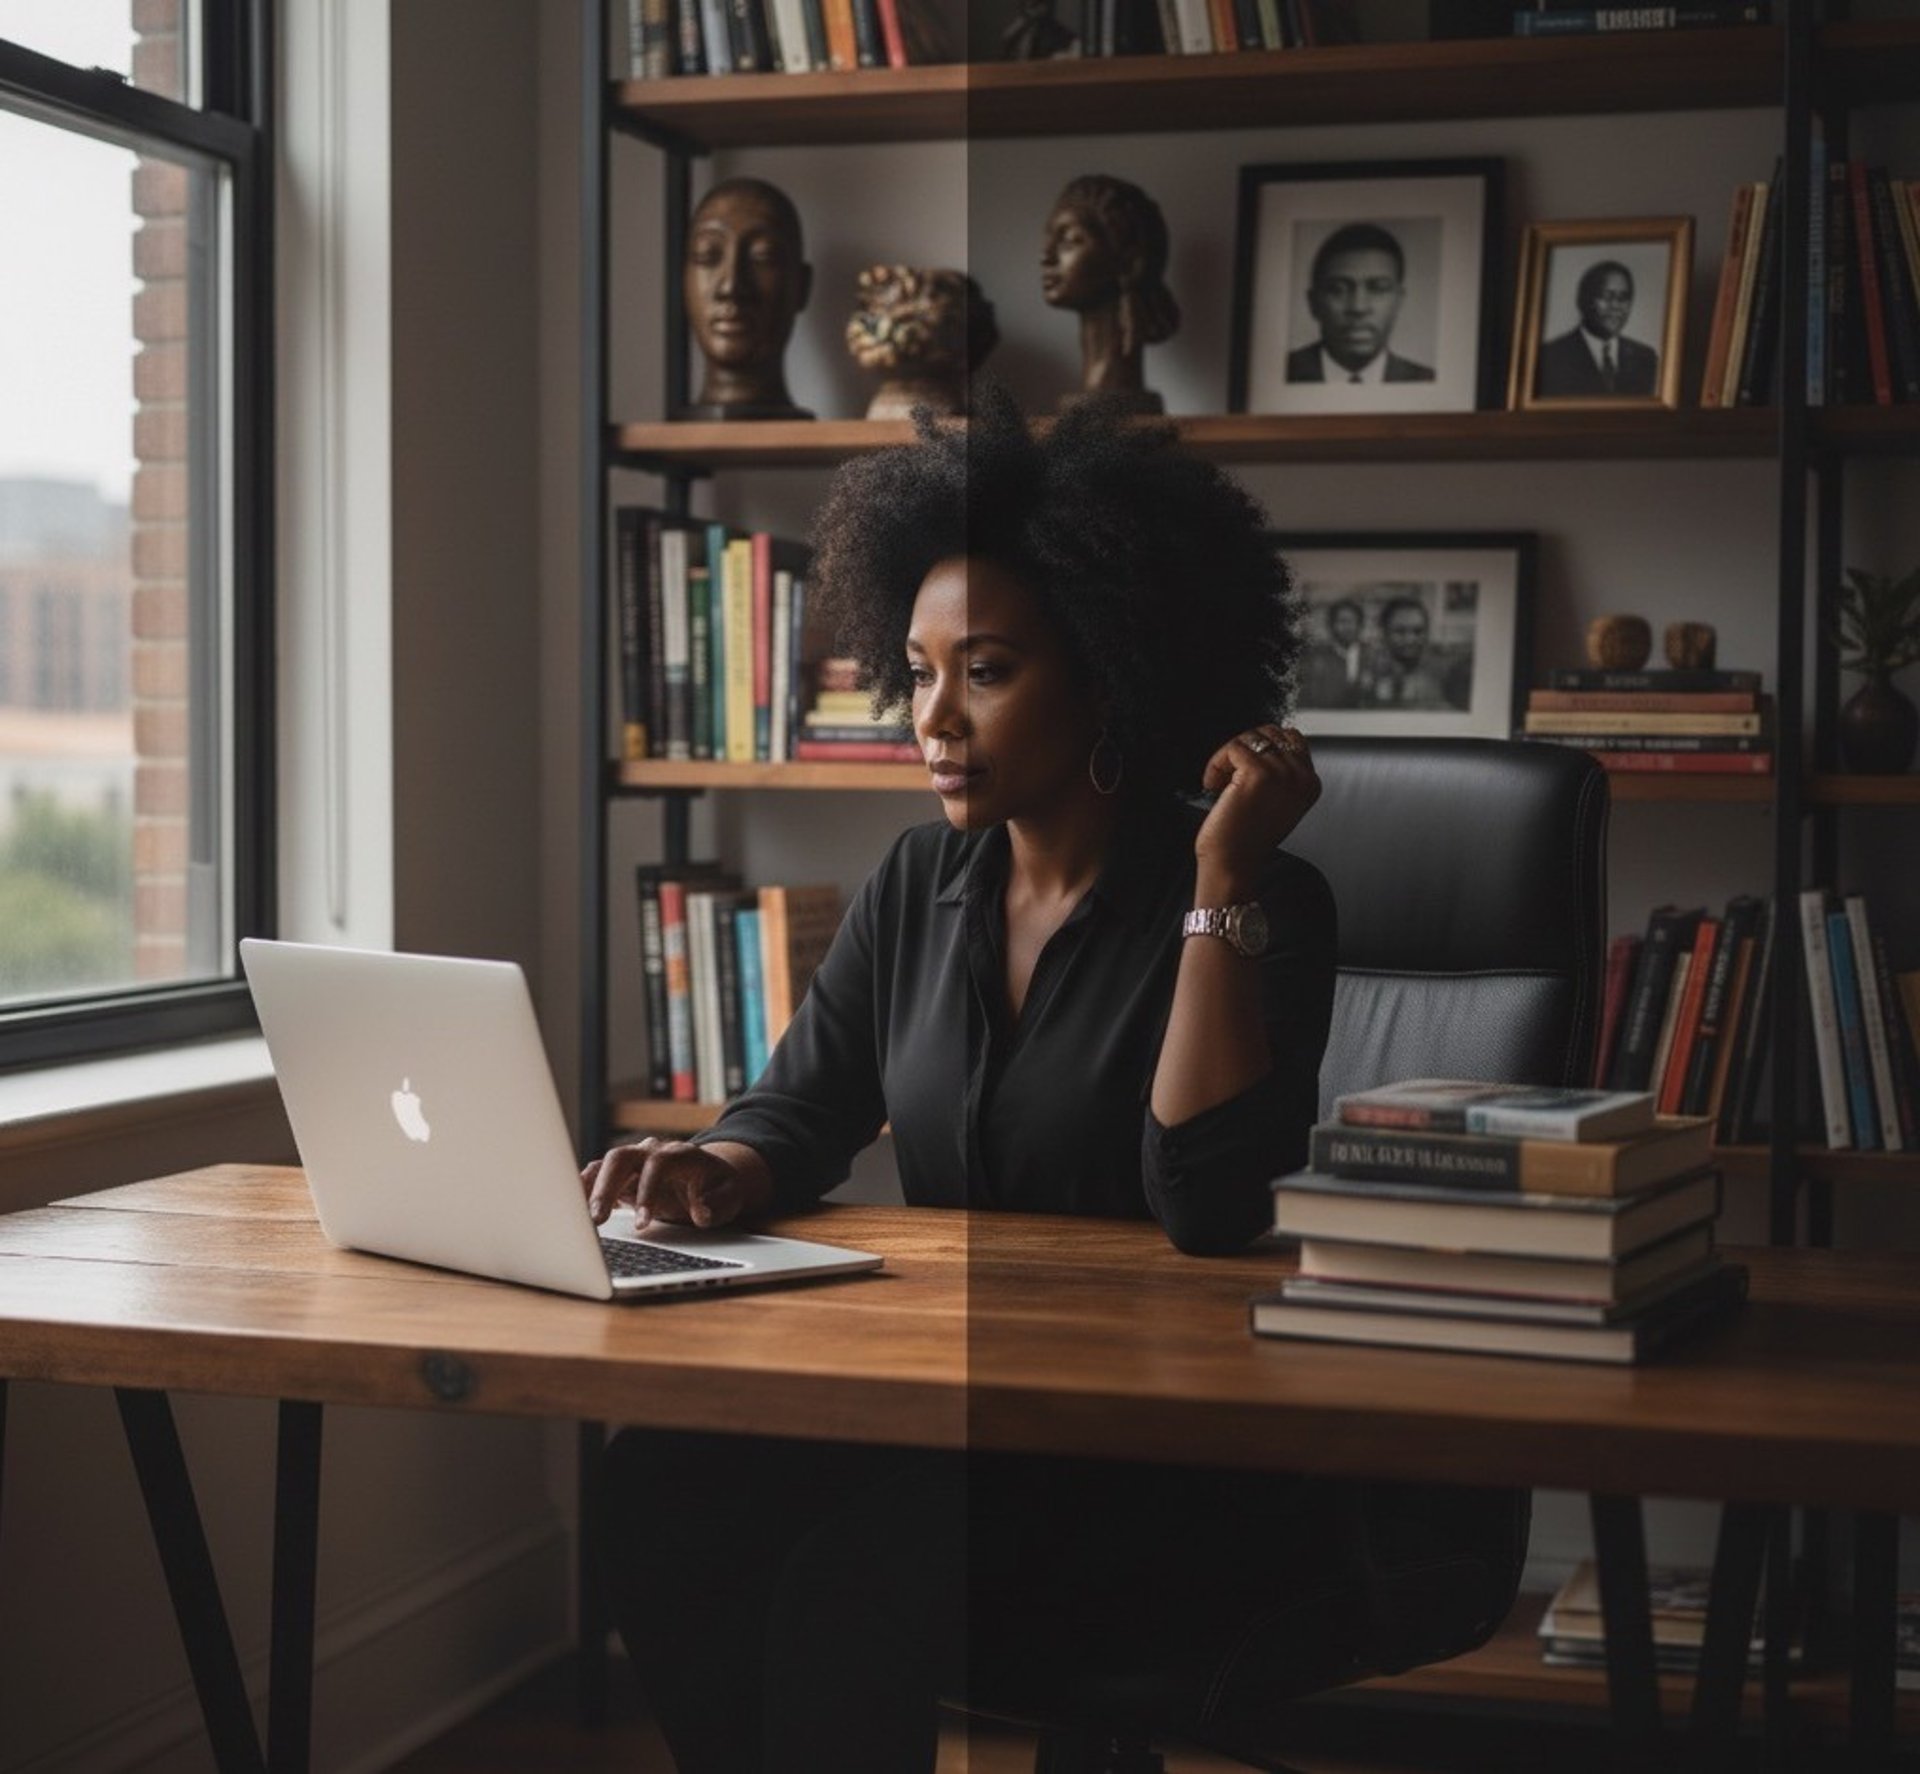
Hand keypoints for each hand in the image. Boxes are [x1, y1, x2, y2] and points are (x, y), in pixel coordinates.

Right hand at [581, 1137, 752, 1229]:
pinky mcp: (621, 1175)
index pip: (657, 1165)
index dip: (648, 1191)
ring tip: (577, 1218)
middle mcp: (652, 1151)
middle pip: (621, 1157)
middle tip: (597, 1219)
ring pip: (603, 1165)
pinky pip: (597, 1177)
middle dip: (606, 1186)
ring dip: (589, 1189)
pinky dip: (584, 1191)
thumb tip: (702, 1214)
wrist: (710, 1175)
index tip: (643, 1222)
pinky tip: (573, 1211)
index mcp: (679, 1154)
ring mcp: (634, 1161)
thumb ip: (718, 1204)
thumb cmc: (718, 1187)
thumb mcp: (730, 1196)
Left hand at [1194, 724, 1319, 896]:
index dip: (1260, 749)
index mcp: (1310, 783)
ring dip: (1228, 757)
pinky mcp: (1258, 773)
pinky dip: (1216, 763)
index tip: (1241, 774)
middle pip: (1270, 732)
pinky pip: (1232, 748)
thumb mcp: (1275, 799)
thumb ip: (1280, 771)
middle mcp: (1301, 776)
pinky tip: (1212, 785)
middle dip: (1244, 748)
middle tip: (1228, 777)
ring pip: (1250, 738)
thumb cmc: (1247, 837)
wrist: (1233, 864)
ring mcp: (1282, 773)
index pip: (1291, 738)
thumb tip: (1264, 739)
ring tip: (1220, 783)